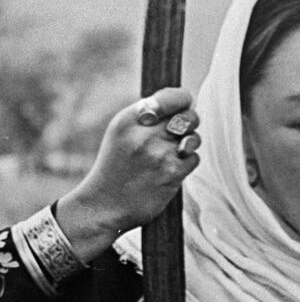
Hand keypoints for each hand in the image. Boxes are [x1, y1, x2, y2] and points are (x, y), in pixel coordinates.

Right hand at [58, 88, 200, 261]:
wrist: (103, 204)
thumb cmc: (116, 166)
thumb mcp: (121, 133)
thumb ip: (148, 117)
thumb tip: (184, 106)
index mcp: (129, 119)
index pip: (171, 97)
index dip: (183, 101)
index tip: (181, 108)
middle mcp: (144, 134)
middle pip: (189, 117)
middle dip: (190, 124)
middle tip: (179, 134)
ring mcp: (159, 154)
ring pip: (194, 138)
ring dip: (188, 145)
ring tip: (172, 153)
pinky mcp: (172, 174)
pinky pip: (194, 159)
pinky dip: (186, 164)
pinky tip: (170, 169)